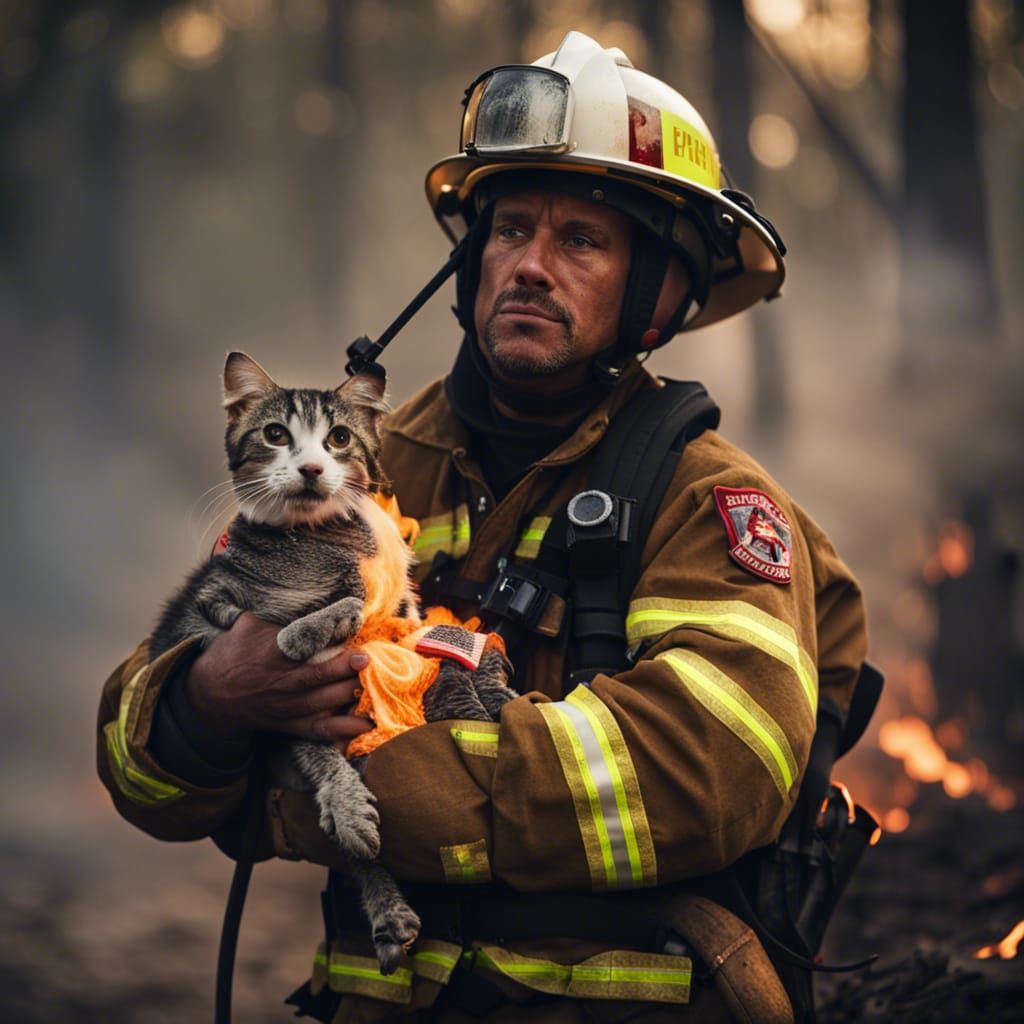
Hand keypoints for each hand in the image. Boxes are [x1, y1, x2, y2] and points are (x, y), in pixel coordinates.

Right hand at [184, 612, 373, 745]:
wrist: (210, 696)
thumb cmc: (233, 653)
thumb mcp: (247, 626)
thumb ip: (274, 612)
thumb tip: (298, 587)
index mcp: (271, 654)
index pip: (300, 642)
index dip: (323, 634)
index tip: (347, 624)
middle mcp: (282, 683)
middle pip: (316, 678)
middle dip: (343, 670)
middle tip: (367, 659)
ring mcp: (288, 707)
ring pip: (324, 703)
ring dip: (350, 695)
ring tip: (375, 685)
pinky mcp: (293, 725)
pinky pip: (322, 730)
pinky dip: (345, 729)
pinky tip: (368, 724)